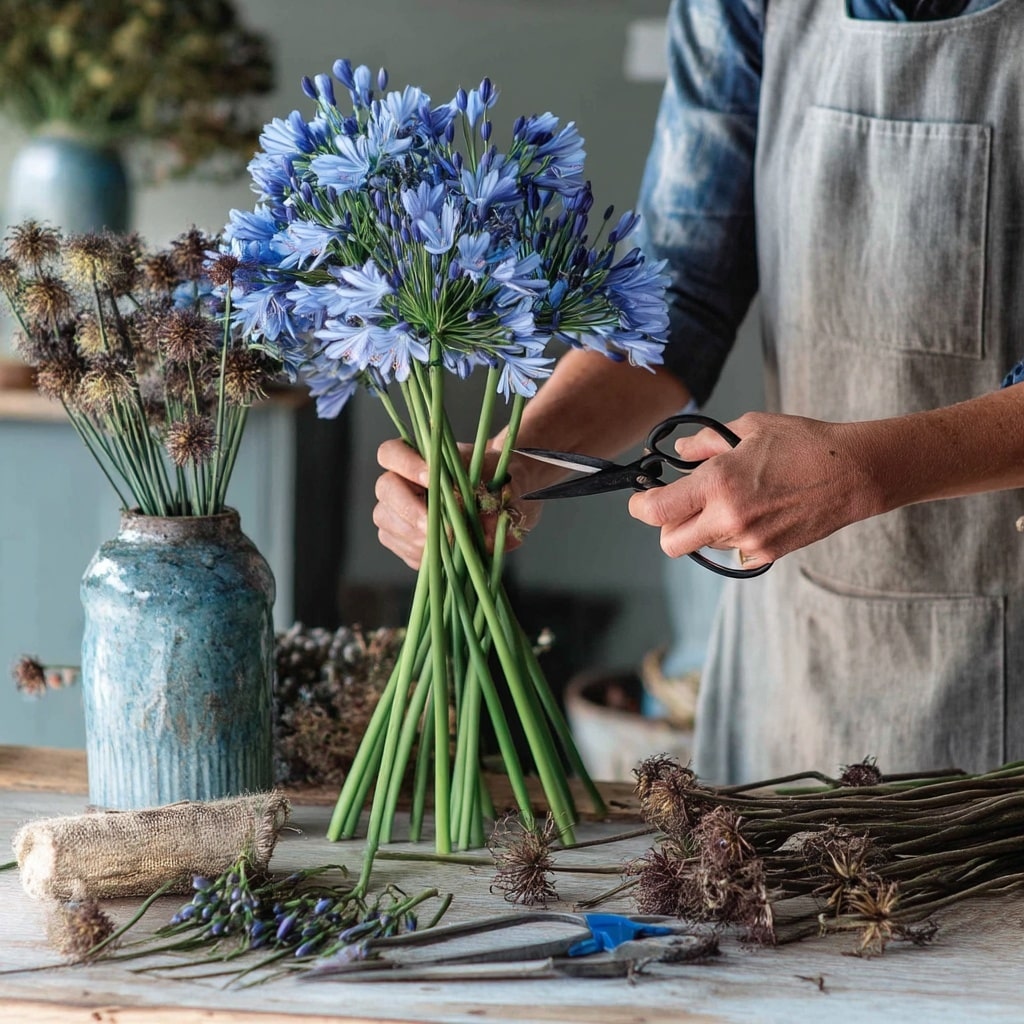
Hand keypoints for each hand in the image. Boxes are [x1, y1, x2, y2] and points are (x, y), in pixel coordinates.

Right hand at [374, 439, 544, 569]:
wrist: (511, 500)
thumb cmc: (507, 479)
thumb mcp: (513, 477)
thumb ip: (503, 493)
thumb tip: (487, 522)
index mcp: (422, 457)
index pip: (391, 453)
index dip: (405, 464)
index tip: (432, 478)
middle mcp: (405, 483)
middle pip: (384, 489)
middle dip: (410, 509)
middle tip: (441, 525)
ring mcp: (402, 512)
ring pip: (386, 521)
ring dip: (414, 535)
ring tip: (448, 543)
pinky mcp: (408, 540)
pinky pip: (401, 547)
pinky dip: (419, 553)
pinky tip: (445, 554)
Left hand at [627, 412, 881, 565]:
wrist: (855, 474)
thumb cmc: (805, 444)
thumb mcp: (749, 429)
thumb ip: (706, 444)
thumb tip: (679, 452)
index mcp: (718, 483)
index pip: (656, 510)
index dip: (640, 505)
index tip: (641, 497)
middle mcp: (728, 518)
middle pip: (671, 543)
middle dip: (666, 525)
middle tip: (679, 504)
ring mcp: (748, 541)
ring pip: (703, 544)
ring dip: (703, 526)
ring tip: (733, 497)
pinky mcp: (766, 554)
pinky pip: (732, 550)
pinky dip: (732, 534)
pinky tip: (754, 511)